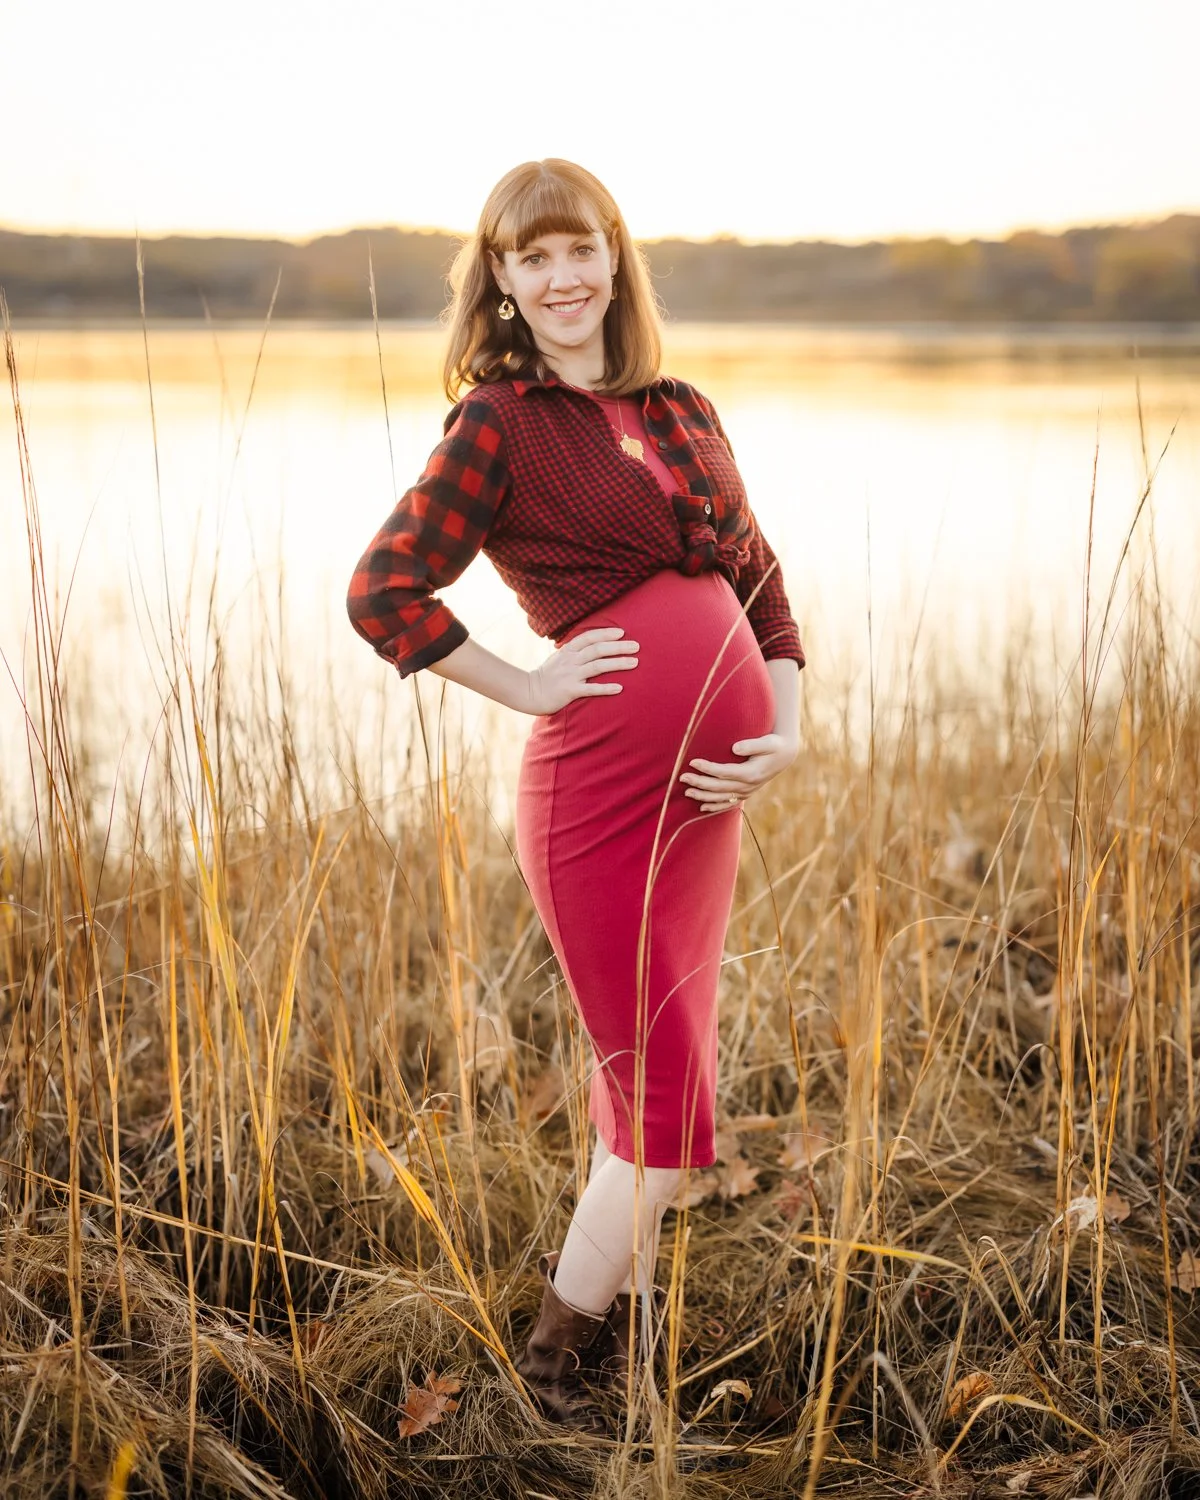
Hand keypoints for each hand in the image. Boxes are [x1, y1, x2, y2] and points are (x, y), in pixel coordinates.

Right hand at [524, 627, 638, 714]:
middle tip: (637, 646)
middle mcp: (570, 660)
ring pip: (598, 666)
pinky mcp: (570, 691)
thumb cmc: (547, 675)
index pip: (589, 637)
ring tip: (635, 663)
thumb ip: (574, 650)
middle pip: (598, 649)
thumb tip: (591, 643)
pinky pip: (591, 688)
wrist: (529, 692)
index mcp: (568, 650)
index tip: (622, 633)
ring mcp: (570, 675)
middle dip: (619, 646)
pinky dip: (606, 688)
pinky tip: (620, 688)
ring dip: (618, 663)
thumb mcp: (559, 657)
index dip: (606, 633)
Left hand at [679, 732, 798, 813]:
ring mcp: (746, 792)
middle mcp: (747, 785)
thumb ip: (752, 745)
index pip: (724, 772)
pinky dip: (714, 807)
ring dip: (703, 795)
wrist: (785, 756)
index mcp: (751, 773)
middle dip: (699, 782)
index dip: (707, 768)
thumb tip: (735, 748)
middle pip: (718, 787)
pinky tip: (701, 807)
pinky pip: (728, 804)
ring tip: (686, 791)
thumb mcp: (768, 742)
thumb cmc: (774, 745)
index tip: (692, 761)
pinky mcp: (745, 793)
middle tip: (682, 777)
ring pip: (721, 798)